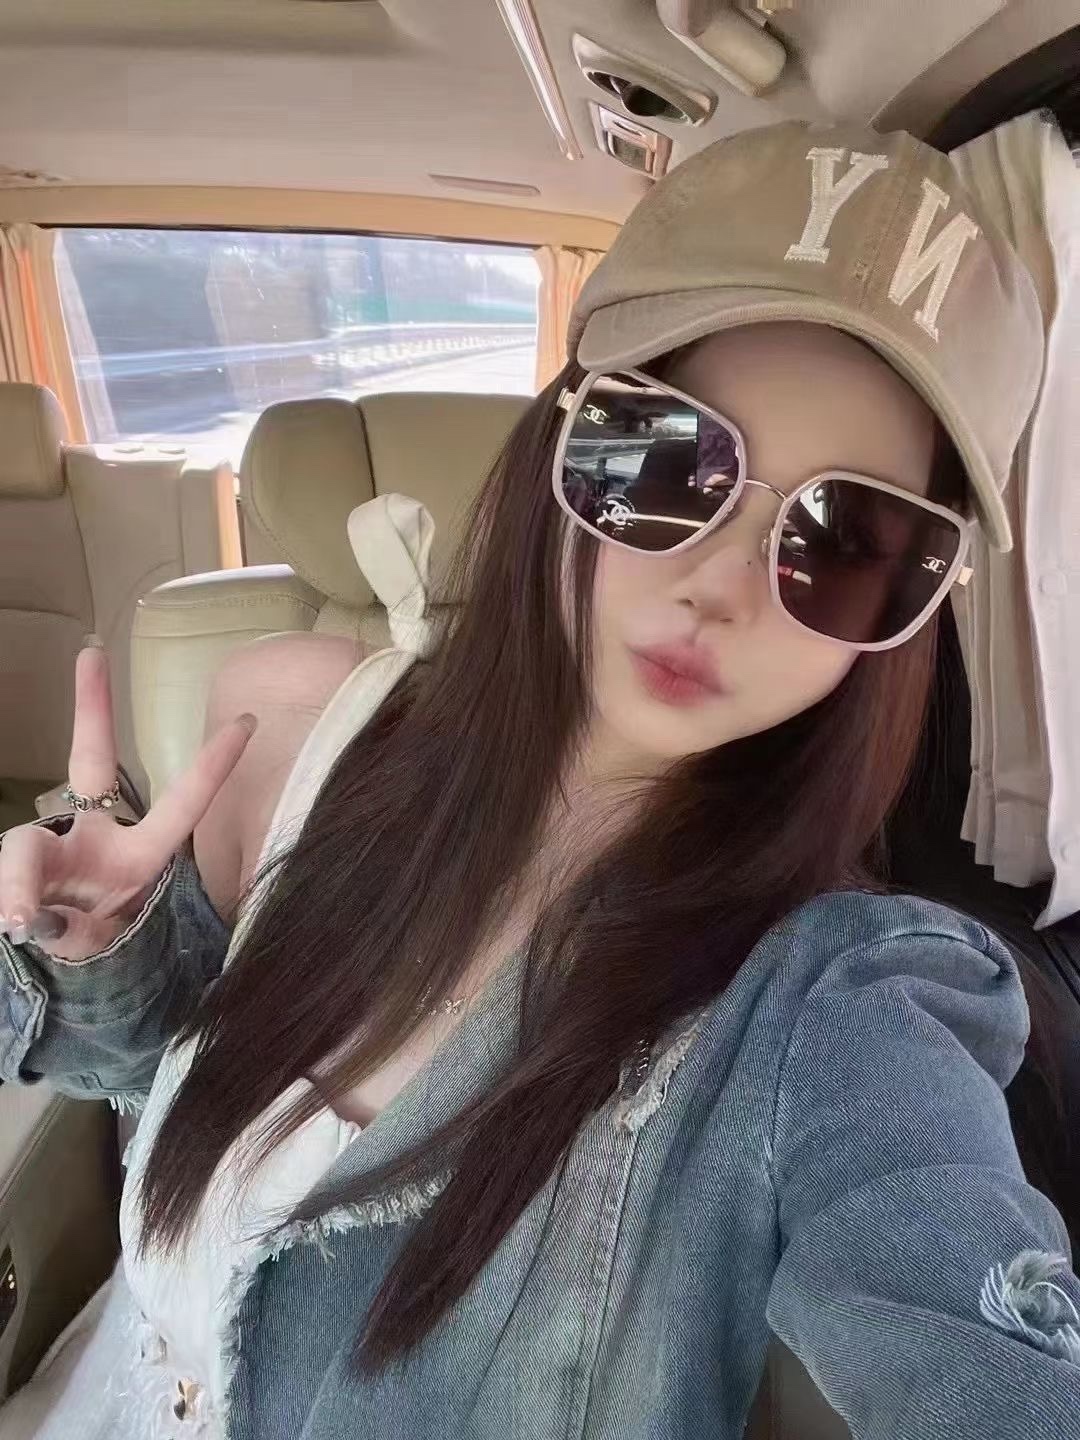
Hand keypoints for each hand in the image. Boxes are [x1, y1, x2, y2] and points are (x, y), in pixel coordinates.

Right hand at [0, 644, 254, 961]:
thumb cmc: (92, 942)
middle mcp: (97, 835)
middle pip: (92, 761)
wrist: (55, 963)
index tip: (248, 723)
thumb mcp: (95, 943)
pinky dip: (9, 900)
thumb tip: (23, 916)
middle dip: (94, 708)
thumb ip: (70, 929)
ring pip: (25, 847)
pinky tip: (14, 922)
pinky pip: (10, 874)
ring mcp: (52, 845)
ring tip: (20, 921)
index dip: (213, 766)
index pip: (183, 803)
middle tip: (92, 651)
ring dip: (20, 882)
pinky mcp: (19, 859)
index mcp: (140, 855)